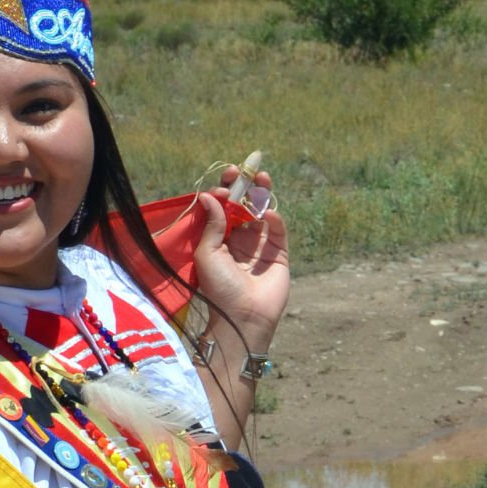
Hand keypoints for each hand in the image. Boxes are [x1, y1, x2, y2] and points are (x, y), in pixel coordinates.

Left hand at [193, 167, 289, 350]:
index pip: (222, 209)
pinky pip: (278, 231)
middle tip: (244, 170)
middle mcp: (239, 240)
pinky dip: (275, 219)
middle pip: (243, 205)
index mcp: (219, 240)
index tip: (223, 183)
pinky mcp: (278, 254)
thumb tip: (210, 195)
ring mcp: (260, 246)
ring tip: (261, 177)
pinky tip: (268, 214)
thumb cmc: (219, 289)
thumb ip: (212, 224)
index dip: (223, 192)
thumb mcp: (208, 254)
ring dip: (262, 194)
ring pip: (262, 212)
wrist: (242, 317)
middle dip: (244, 186)